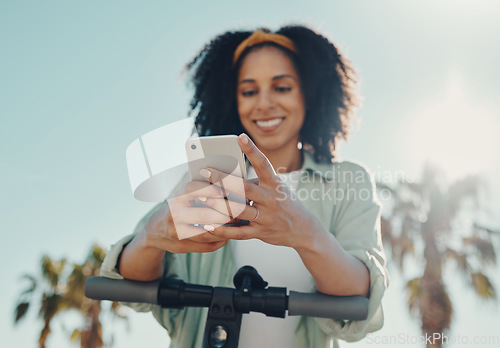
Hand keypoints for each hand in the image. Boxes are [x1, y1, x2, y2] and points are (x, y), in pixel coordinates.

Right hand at [141, 180, 230, 253]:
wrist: (154, 231)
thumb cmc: (175, 208)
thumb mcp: (182, 195)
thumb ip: (199, 189)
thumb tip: (226, 180)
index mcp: (176, 197)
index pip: (194, 188)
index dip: (212, 189)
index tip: (227, 190)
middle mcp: (174, 214)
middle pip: (205, 215)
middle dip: (226, 214)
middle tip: (239, 211)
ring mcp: (176, 232)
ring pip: (207, 233)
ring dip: (225, 230)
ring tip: (236, 224)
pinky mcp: (181, 247)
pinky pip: (206, 246)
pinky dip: (220, 242)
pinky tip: (227, 237)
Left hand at [198, 133, 320, 247]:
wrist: (304, 230)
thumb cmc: (284, 203)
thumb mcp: (276, 188)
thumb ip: (255, 182)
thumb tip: (228, 174)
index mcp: (275, 184)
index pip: (263, 164)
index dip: (252, 150)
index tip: (240, 137)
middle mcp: (271, 199)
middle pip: (244, 188)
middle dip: (223, 179)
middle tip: (205, 170)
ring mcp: (266, 217)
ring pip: (238, 210)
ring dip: (218, 204)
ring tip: (201, 196)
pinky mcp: (261, 233)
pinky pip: (238, 232)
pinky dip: (223, 230)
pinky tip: (208, 226)